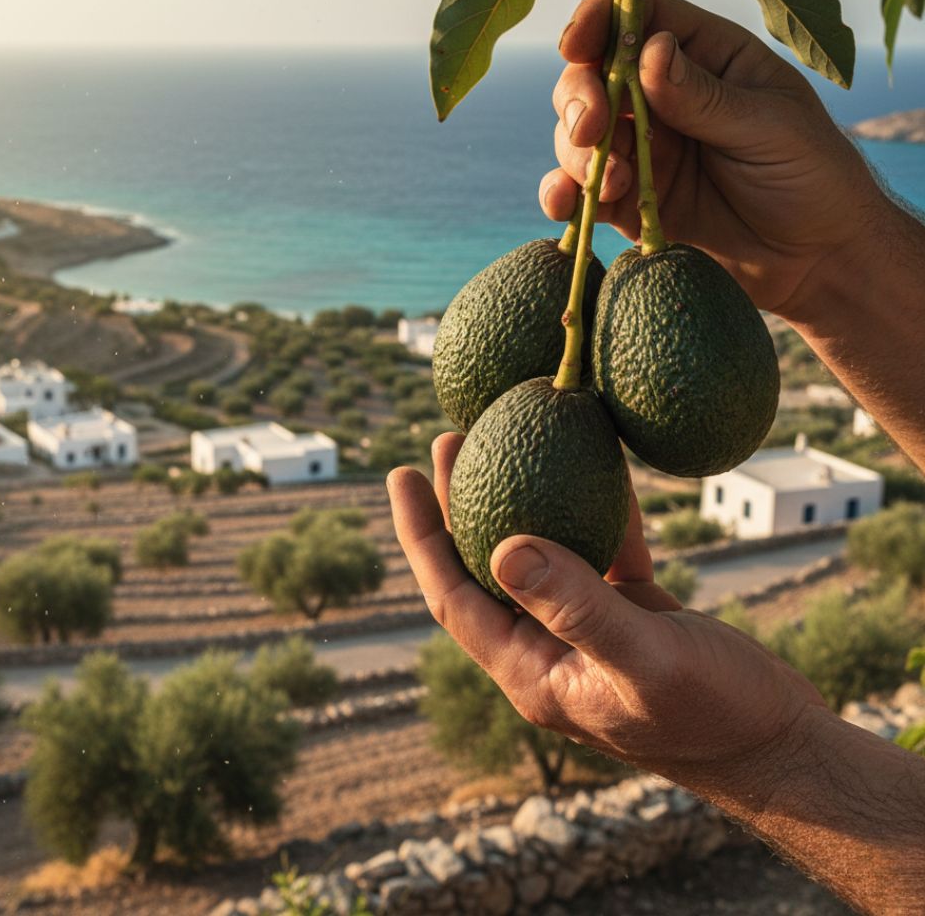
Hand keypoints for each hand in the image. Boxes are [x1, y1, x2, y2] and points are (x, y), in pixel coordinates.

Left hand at [387, 434, 826, 789]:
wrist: (782, 748)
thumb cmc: (716, 718)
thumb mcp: (646, 660)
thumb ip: (578, 607)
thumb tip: (504, 549)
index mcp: (531, 672)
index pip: (452, 595)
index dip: (421, 536)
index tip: (401, 475)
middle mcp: (548, 650)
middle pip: (485, 566)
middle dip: (460, 504)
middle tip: (451, 436)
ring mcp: (587, 632)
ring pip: (539, 554)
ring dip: (521, 500)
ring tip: (504, 438)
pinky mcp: (630, 616)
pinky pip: (599, 554)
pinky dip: (597, 511)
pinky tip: (597, 465)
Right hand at [540, 0, 885, 316]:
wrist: (815, 258)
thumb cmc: (810, 174)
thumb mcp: (768, 125)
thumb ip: (704, 96)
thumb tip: (648, 53)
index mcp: (705, 56)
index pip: (640, 18)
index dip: (599, 21)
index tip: (575, 44)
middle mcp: (663, 97)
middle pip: (593, 75)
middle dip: (579, 97)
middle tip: (589, 128)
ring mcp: (642, 150)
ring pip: (578, 135)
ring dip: (577, 154)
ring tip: (609, 183)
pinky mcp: (629, 202)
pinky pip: (580, 191)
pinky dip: (563, 195)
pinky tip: (565, 204)